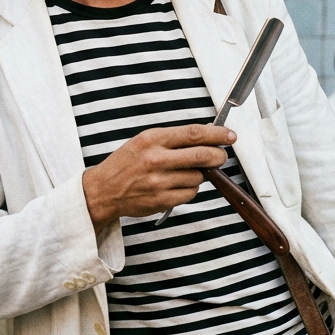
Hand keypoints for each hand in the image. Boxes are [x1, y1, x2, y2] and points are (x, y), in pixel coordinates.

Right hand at [82, 124, 233, 231]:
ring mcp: (159, 181)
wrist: (104, 189)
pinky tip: (176, 185)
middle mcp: (156, 159)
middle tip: (220, 156)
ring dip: (198, 175)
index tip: (229, 136)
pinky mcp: (161, 200)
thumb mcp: (145, 140)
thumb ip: (173, 138)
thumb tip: (206, 136)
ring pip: (198, 177)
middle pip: (202, 156)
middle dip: (218, 156)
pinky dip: (189, 189)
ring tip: (182, 173)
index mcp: (153, 139)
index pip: (193, 134)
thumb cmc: (127, 163)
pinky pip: (190, 194)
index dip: (216, 135)